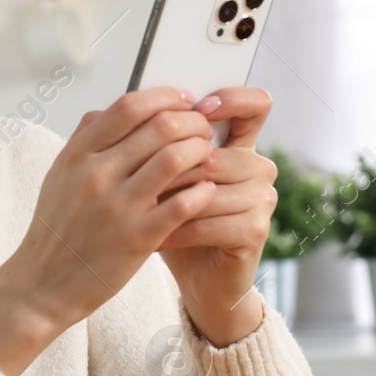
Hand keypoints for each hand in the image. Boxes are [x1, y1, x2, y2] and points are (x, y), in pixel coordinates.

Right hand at [0, 87, 216, 375]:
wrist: (42, 284)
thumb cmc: (56, 229)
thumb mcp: (59, 176)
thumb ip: (84, 141)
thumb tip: (110, 111)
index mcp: (78, 155)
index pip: (128, 106)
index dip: (165, 97)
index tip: (183, 100)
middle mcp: (96, 175)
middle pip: (159, 126)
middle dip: (192, 122)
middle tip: (203, 129)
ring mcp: (117, 207)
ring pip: (176, 159)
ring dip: (201, 152)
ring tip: (208, 156)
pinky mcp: (137, 239)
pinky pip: (183, 204)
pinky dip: (201, 191)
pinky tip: (206, 190)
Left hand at [155, 87, 276, 346]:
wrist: (195, 276)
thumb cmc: (174, 219)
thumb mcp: (161, 176)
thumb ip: (151, 142)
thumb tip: (113, 110)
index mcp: (238, 144)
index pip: (255, 104)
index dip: (232, 99)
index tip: (199, 108)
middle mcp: (257, 167)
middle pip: (218, 151)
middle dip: (173, 166)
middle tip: (139, 179)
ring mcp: (261, 199)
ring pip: (211, 186)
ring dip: (172, 198)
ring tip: (142, 208)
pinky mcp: (255, 231)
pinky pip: (212, 221)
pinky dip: (179, 230)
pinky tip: (155, 238)